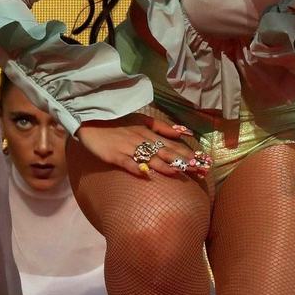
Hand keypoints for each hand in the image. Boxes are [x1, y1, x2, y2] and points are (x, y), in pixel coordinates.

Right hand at [74, 114, 208, 179]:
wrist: (90, 120)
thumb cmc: (117, 122)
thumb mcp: (141, 120)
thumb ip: (162, 127)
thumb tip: (184, 132)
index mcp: (148, 133)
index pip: (173, 145)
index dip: (188, 154)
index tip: (204, 162)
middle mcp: (141, 140)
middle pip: (165, 152)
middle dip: (183, 162)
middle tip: (200, 170)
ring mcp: (127, 148)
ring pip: (149, 158)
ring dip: (164, 165)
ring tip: (179, 172)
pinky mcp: (113, 155)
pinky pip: (126, 162)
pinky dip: (136, 167)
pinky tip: (145, 174)